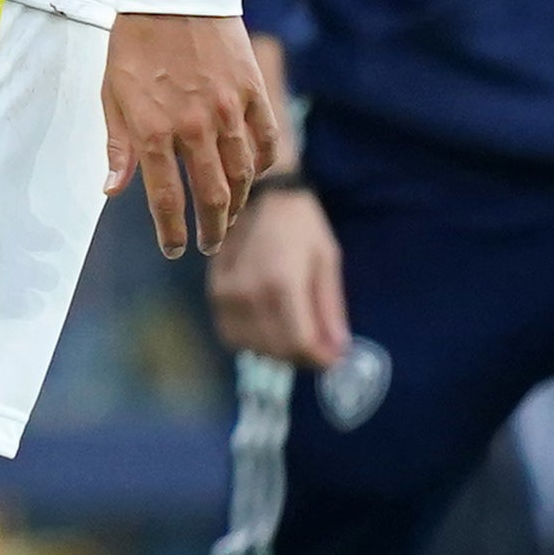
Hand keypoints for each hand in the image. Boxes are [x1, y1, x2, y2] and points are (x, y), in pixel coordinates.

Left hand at [103, 10, 277, 257]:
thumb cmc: (134, 43)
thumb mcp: (112, 94)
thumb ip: (118, 146)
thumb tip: (113, 192)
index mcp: (154, 131)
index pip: (167, 200)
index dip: (171, 233)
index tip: (173, 249)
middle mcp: (194, 127)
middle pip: (211, 196)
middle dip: (211, 229)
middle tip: (209, 244)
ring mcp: (229, 110)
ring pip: (243, 174)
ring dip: (237, 203)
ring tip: (229, 215)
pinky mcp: (253, 91)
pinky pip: (267, 140)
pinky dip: (263, 164)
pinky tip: (254, 175)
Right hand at [207, 181, 347, 365]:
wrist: (258, 194)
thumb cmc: (301, 226)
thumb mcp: (327, 261)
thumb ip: (330, 308)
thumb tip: (339, 350)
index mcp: (282, 283)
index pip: (299, 343)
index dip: (320, 359)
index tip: (334, 359)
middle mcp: (249, 294)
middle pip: (276, 350)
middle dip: (303, 358)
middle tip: (319, 349)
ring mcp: (226, 296)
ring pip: (253, 348)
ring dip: (278, 352)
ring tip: (296, 337)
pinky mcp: (214, 294)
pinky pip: (233, 336)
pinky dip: (254, 341)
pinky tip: (269, 328)